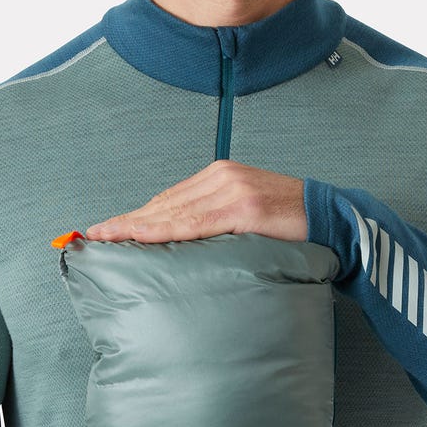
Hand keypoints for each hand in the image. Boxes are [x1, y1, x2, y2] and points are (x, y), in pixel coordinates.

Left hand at [85, 160, 306, 243]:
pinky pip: (195, 223)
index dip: (135, 216)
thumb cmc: (293, 224)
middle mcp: (221, 177)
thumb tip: (186, 248)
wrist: (335, 219)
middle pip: (163, 204)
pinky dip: (162, 230)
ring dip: (134, 226)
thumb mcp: (249, 217)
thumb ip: (218, 224)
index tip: (104, 229)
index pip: (168, 200)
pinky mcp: (245, 208)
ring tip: (104, 238)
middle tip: (90, 236)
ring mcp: (232, 190)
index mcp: (220, 177)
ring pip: (172, 212)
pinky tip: (139, 237)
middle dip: (125, 221)